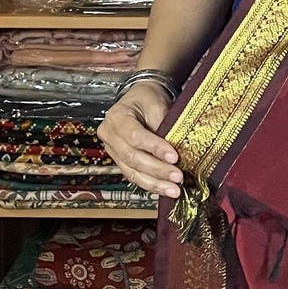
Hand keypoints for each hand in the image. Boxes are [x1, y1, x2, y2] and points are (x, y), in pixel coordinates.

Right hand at [99, 84, 181, 198]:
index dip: (155, 148)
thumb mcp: (157, 102)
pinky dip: (150, 184)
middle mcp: (110, 135)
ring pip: (132, 172)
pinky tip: (164, 189)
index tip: (174, 157)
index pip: (135, 136)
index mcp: (117, 117)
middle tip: (177, 176)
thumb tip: (175, 145)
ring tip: (173, 190)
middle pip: (133, 157)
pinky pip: (134, 176)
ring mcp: (113, 150)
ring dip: (155, 183)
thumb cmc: (148, 99)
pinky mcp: (120, 161)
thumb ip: (163, 123)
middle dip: (157, 170)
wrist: (139, 99)